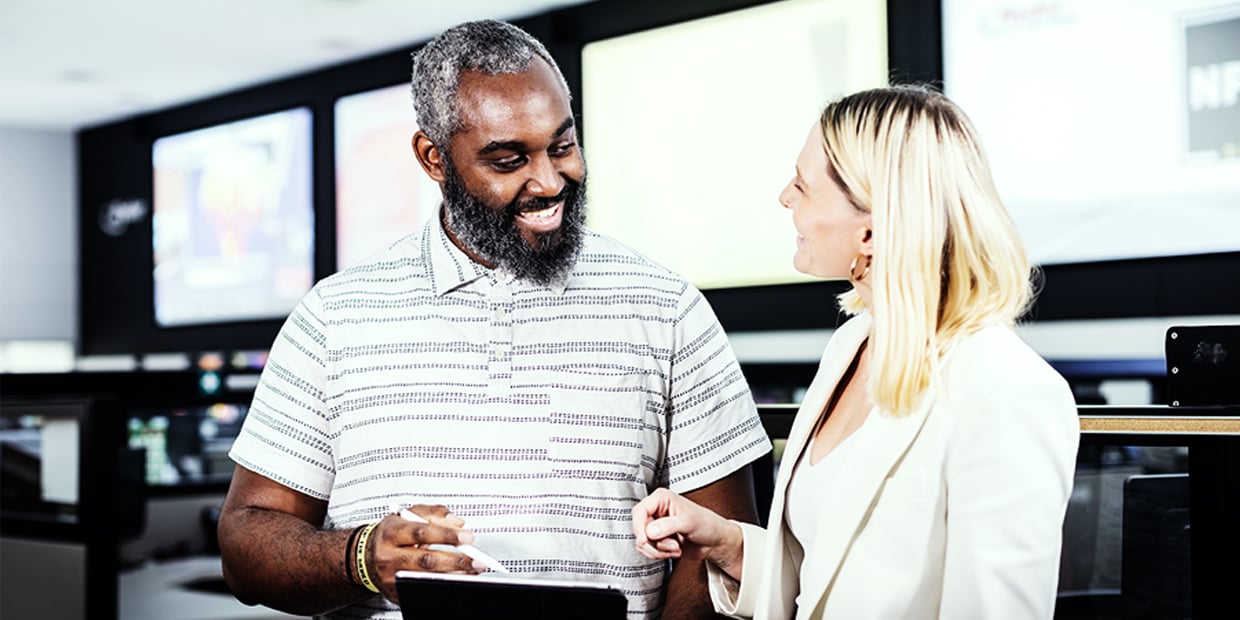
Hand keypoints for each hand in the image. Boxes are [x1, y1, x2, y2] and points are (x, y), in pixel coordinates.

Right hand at [367, 504, 483, 602]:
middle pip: (426, 560)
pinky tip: (457, 580)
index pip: (421, 532)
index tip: (467, 537)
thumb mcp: (406, 516)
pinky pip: (422, 591)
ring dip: (454, 576)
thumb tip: (456, 522)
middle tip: (476, 560)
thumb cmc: (390, 535)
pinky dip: (442, 586)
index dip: (446, 535)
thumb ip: (432, 513)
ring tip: (472, 571)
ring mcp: (392, 577)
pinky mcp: (395, 593)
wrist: (364, 556)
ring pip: (426, 579)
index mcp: (392, 533)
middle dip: (455, 561)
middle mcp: (389, 556)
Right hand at [631, 489, 744, 577]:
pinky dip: (662, 554)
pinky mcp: (659, 540)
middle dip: (655, 542)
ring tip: (676, 546)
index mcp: (661, 499)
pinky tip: (675, 550)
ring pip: (644, 543)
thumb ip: (668, 525)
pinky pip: (650, 551)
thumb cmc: (708, 524)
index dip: (639, 527)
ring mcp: (657, 526)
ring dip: (660, 550)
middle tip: (671, 544)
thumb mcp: (689, 522)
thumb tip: (650, 531)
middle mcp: (657, 511)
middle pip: (639, 529)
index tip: (645, 539)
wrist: (715, 541)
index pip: (639, 511)